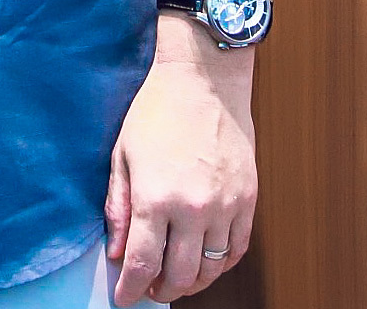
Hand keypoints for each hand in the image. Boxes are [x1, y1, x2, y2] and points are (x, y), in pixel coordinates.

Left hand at [106, 22, 256, 301]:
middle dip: (161, 290)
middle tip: (149, 289)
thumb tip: (117, 252)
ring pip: (212, 267)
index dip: (132, 288)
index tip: (125, 298)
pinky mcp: (249, 199)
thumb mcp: (122, 156)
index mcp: (157, 197)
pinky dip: (221, 264)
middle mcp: (194, 208)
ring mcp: (227, 205)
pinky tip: (206, 262)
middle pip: (180, 274)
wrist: (204, 79)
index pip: (143, 263)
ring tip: (176, 279)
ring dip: (192, 282)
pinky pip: (237, 248)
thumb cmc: (156, 111)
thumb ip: (119, 208)